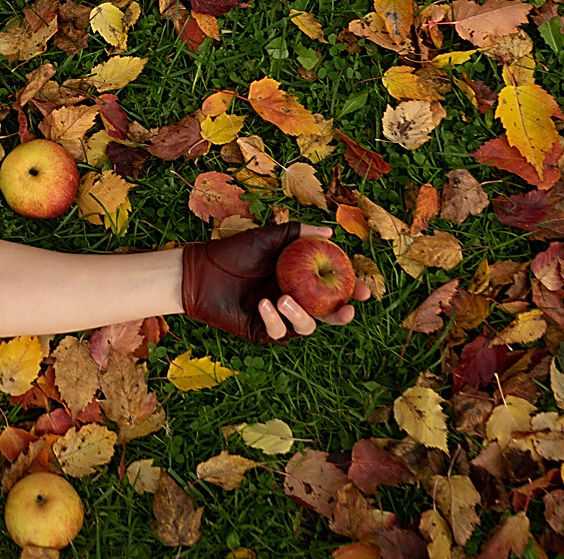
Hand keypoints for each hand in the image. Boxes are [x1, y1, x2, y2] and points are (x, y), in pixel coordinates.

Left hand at [179, 224, 368, 342]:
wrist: (199, 272)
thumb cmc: (233, 252)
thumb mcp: (268, 238)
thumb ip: (298, 233)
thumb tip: (331, 230)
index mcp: (301, 278)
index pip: (333, 287)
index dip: (352, 290)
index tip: (364, 289)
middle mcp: (294, 299)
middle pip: (327, 314)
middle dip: (341, 315)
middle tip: (347, 309)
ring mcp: (279, 317)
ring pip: (305, 327)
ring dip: (301, 315)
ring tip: (284, 297)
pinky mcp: (261, 331)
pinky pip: (277, 332)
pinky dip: (274, 319)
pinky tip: (263, 304)